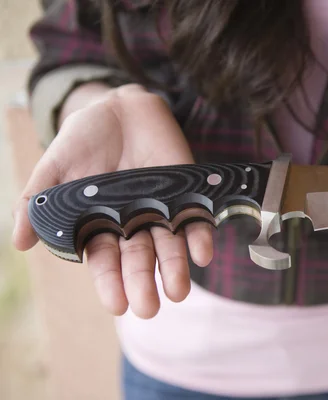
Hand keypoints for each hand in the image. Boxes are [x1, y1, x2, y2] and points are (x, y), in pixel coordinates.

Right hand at [13, 84, 212, 318]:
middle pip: (139, 259)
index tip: (118, 305)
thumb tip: (19, 243)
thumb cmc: (82, 141)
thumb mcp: (53, 168)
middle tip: (148, 308)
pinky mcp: (186, 194)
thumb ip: (38, 202)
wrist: (118, 109)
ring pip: (169, 245)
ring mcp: (160, 210)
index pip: (106, 261)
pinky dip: (200, 237)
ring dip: (176, 269)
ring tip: (178, 291)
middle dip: (143, 283)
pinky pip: (196, 219)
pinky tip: (202, 254)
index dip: (111, 283)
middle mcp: (133, 224)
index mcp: (101, 225)